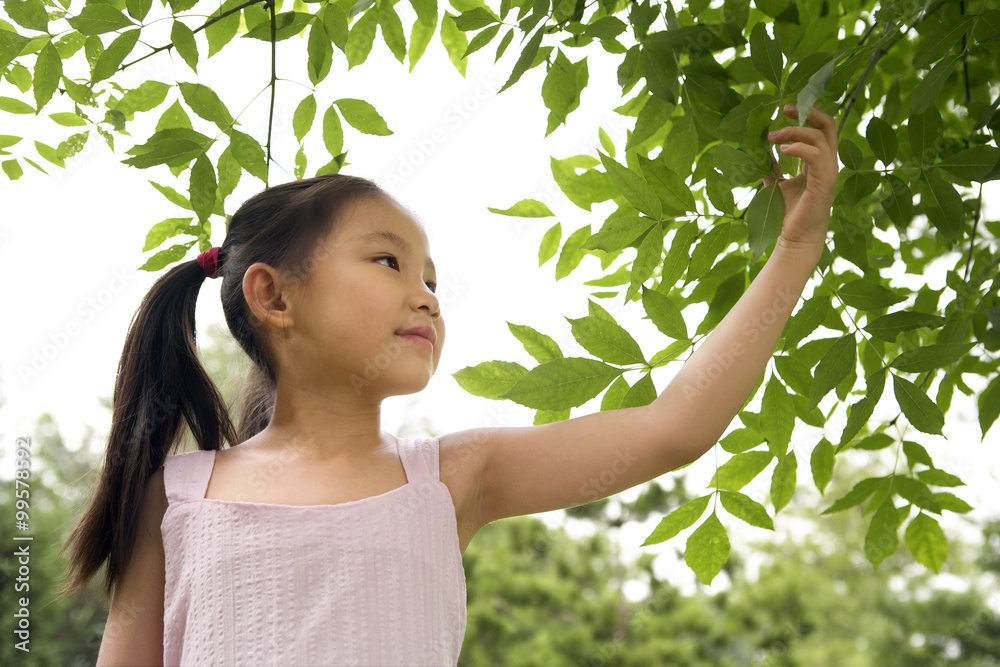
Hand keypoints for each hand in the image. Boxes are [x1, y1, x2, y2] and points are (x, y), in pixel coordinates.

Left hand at [765, 104, 839, 253]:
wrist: (795, 239)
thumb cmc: (789, 214)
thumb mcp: (778, 184)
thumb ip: (773, 167)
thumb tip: (760, 151)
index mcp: (819, 161)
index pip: (821, 128)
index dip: (806, 114)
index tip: (784, 109)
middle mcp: (828, 163)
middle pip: (827, 124)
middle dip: (807, 112)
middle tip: (784, 109)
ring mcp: (829, 171)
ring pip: (819, 137)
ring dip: (794, 131)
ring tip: (772, 136)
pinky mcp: (825, 182)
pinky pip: (815, 155)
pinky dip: (799, 147)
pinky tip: (781, 149)